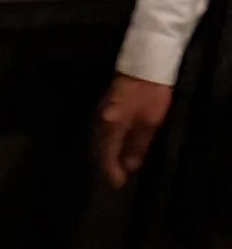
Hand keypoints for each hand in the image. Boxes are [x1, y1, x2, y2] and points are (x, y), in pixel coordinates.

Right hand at [97, 73, 172, 187]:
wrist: (146, 63)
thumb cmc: (150, 94)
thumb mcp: (150, 123)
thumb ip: (138, 146)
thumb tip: (130, 167)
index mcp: (110, 125)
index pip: (106, 155)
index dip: (111, 171)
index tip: (118, 185)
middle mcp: (100, 120)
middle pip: (98, 148)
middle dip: (106, 164)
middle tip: (116, 178)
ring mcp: (99, 111)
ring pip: (98, 140)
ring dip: (105, 153)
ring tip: (115, 165)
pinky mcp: (104, 106)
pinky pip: (101, 130)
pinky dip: (106, 142)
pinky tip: (114, 146)